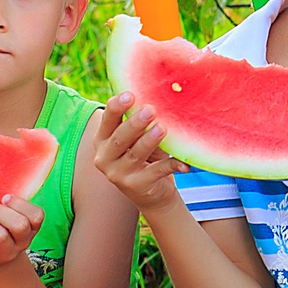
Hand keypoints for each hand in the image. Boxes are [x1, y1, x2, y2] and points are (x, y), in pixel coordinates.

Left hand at [0, 193, 44, 274]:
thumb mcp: (8, 218)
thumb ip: (5, 204)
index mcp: (31, 228)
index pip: (37, 216)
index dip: (21, 204)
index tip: (4, 197)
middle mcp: (22, 242)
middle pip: (20, 225)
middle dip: (0, 212)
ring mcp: (7, 254)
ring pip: (0, 236)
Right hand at [92, 95, 184, 211]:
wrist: (149, 193)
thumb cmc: (143, 155)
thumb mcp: (135, 138)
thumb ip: (137, 121)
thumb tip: (155, 97)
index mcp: (102, 140)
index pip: (106, 121)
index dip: (116, 107)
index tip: (130, 95)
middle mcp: (105, 158)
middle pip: (119, 139)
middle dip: (134, 124)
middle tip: (150, 110)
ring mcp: (119, 175)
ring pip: (135, 155)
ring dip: (149, 141)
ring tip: (162, 128)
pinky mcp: (137, 187)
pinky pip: (157, 172)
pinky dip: (172, 166)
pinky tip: (185, 163)